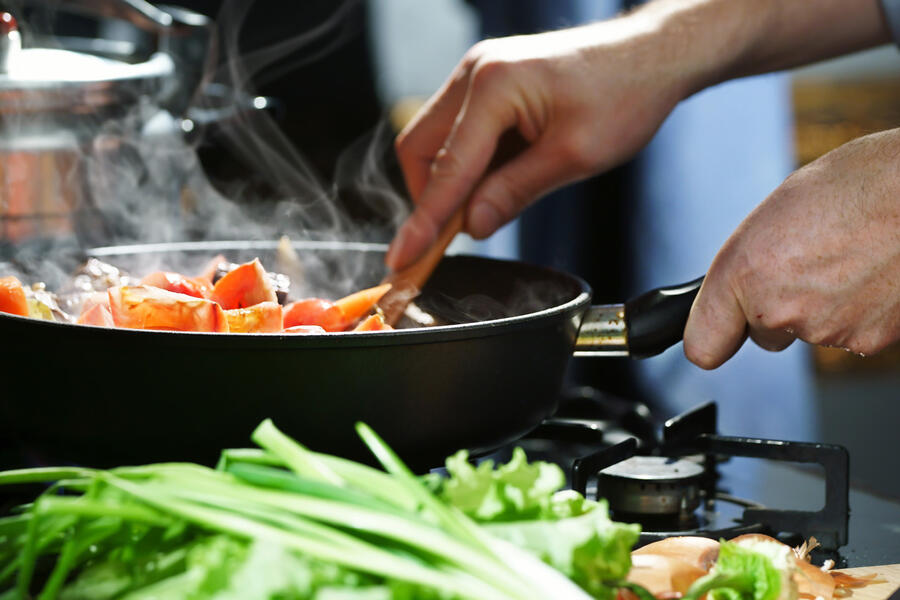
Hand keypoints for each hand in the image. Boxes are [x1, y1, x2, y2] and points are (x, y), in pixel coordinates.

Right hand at [385, 19, 695, 269]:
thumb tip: (473, 227)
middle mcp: (475, 72)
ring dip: (450, 182)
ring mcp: (478, 73)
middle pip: (419, 148)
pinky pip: (458, 131)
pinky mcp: (489, 82)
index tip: (403, 259)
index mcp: (493, 86)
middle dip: (429, 197)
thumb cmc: (624, 94)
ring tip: (486, 208)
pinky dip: (467, 165)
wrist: (652, 54)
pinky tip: (495, 184)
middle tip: (450, 238)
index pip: (445, 168)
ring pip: (435, 140)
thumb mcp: (573, 156)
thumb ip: (515, 192)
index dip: (424, 221)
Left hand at [684, 129, 899, 367]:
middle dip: (778, 308)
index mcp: (744, 271)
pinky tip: (873, 272)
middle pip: (763, 334)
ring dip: (823, 305)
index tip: (720, 332)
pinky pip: (850, 332)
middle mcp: (777, 308)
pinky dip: (859, 311)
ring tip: (850, 256)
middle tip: (810, 263)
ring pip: (810, 331)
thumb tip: (743, 289)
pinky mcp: (866, 341)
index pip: (702, 345)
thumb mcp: (779, 212)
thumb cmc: (860, 183)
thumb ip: (752, 262)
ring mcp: (824, 329)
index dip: (714, 337)